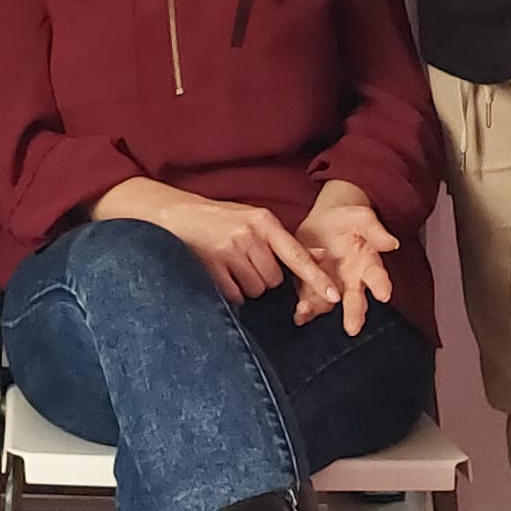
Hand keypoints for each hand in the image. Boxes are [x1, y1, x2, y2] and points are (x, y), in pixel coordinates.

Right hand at [152, 193, 340, 307]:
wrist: (176, 213)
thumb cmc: (220, 219)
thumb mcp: (254, 221)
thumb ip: (286, 242)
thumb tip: (323, 257)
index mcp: (263, 222)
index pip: (296, 254)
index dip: (316, 278)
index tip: (334, 297)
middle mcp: (248, 235)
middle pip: (274, 279)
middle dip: (263, 278)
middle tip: (244, 262)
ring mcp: (228, 250)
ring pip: (256, 289)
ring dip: (246, 286)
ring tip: (229, 265)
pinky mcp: (211, 266)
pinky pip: (235, 295)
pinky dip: (230, 292)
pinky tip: (219, 274)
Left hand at [293, 183, 398, 336]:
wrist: (326, 221)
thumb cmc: (349, 220)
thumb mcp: (361, 218)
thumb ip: (375, 230)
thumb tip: (392, 243)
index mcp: (368, 264)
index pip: (378, 277)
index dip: (381, 286)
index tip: (384, 295)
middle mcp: (352, 280)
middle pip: (355, 299)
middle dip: (354, 313)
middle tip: (353, 327)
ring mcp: (331, 285)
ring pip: (329, 302)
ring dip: (320, 309)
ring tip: (308, 312)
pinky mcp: (311, 286)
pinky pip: (309, 299)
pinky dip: (304, 309)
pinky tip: (299, 315)